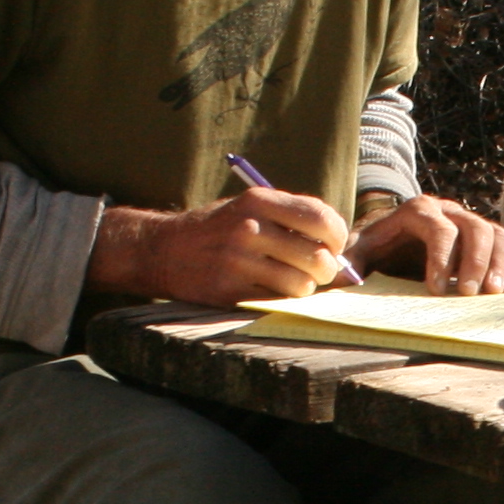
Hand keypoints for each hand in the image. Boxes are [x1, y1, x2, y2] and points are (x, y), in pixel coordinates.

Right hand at [93, 187, 349, 305]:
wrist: (163, 250)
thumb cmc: (218, 230)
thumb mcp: (249, 209)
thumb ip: (292, 221)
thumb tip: (340, 255)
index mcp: (257, 201)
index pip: (320, 217)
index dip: (337, 236)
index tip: (334, 246)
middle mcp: (248, 228)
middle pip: (316, 256)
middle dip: (326, 268)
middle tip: (319, 271)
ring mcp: (237, 261)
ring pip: (300, 284)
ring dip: (304, 288)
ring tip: (292, 282)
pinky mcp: (228, 291)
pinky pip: (276, 302)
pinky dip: (283, 301)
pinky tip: (272, 291)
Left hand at [344, 196, 503, 294]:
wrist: (388, 239)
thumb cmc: (374, 248)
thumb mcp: (357, 253)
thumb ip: (349, 263)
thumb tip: (339, 276)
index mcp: (417, 210)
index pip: (437, 227)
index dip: (441, 257)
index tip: (437, 289)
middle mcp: (448, 210)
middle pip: (473, 227)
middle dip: (474, 262)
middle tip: (469, 294)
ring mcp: (468, 222)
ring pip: (493, 232)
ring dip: (497, 262)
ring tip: (494, 293)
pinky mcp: (482, 238)